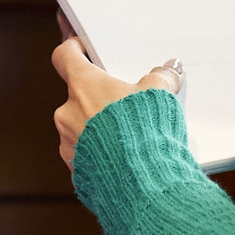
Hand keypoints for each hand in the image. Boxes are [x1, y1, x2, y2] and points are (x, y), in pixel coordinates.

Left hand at [52, 32, 184, 169]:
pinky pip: (84, 154)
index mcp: (84, 86)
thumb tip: (169, 70)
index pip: (64, 56)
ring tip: (128, 136)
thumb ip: (161, 78)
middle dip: (97, 98)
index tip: (80, 47)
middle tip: (122, 103)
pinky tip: (122, 158)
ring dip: (98, 128)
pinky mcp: (75, 169)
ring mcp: (68, 142)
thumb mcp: (160, 97)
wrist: (142, 187)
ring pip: (79, 126)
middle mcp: (68, 112)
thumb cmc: (146, 135)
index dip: (72, 49)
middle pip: (76, 95)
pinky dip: (99, 153)